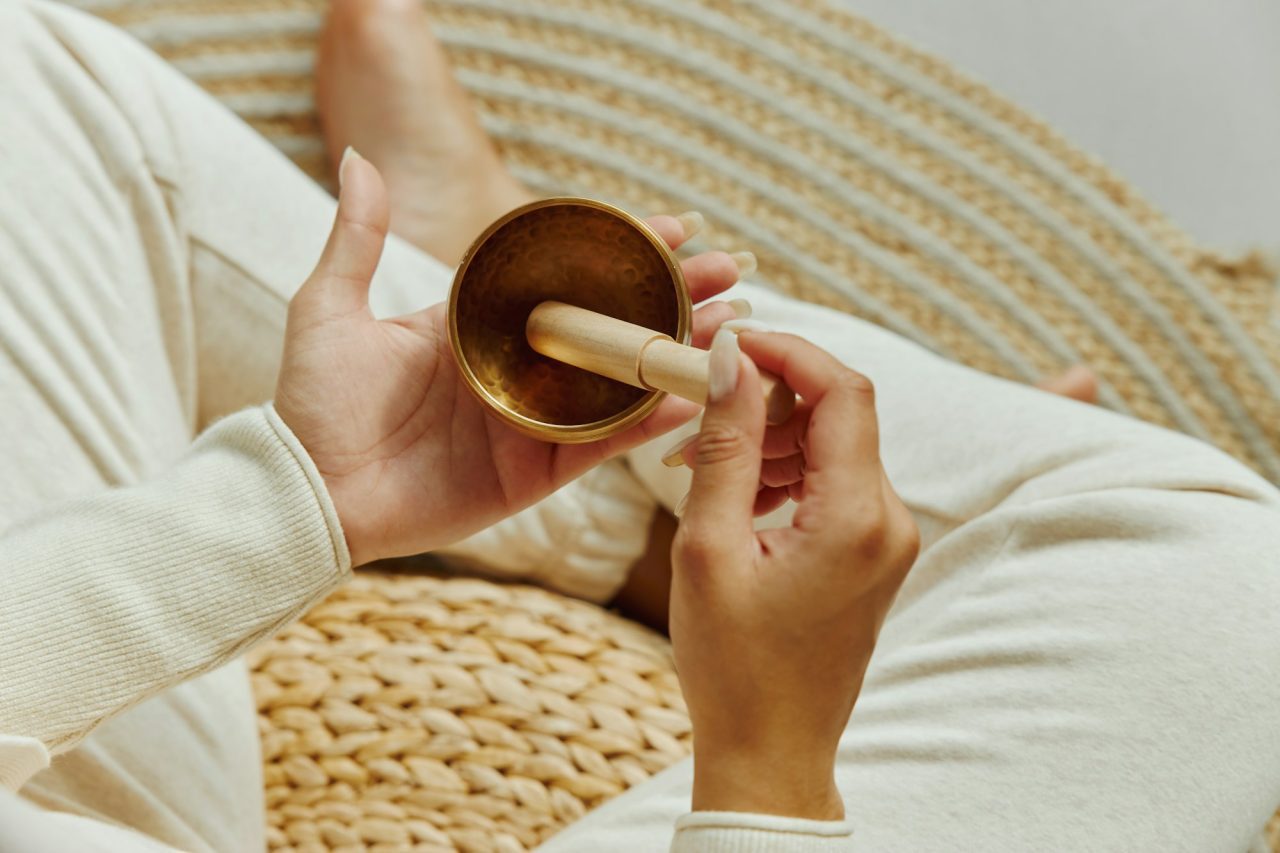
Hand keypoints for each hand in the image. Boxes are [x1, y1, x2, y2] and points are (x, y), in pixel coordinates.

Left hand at [276, 152, 741, 565]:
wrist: (307, 491)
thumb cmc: (314, 401)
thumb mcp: (332, 308)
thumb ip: (357, 239)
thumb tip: (358, 158)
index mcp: (481, 325)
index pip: (567, 276)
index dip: (623, 250)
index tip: (678, 225)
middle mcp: (519, 370)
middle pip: (612, 325)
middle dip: (674, 297)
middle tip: (732, 271)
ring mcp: (533, 422)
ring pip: (622, 381)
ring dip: (678, 352)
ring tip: (734, 324)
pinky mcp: (539, 472)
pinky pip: (606, 444)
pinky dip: (653, 421)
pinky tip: (698, 393)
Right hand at [669, 329, 919, 819]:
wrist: (770, 749)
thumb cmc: (733, 664)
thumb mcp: (710, 546)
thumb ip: (726, 444)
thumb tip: (733, 360)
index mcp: (858, 518)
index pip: (843, 390)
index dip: (787, 352)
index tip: (730, 346)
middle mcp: (890, 522)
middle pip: (840, 414)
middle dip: (767, 400)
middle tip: (699, 417)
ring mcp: (888, 540)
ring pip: (834, 446)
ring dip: (771, 438)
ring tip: (704, 465)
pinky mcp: (873, 554)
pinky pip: (835, 484)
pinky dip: (786, 473)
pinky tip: (736, 495)